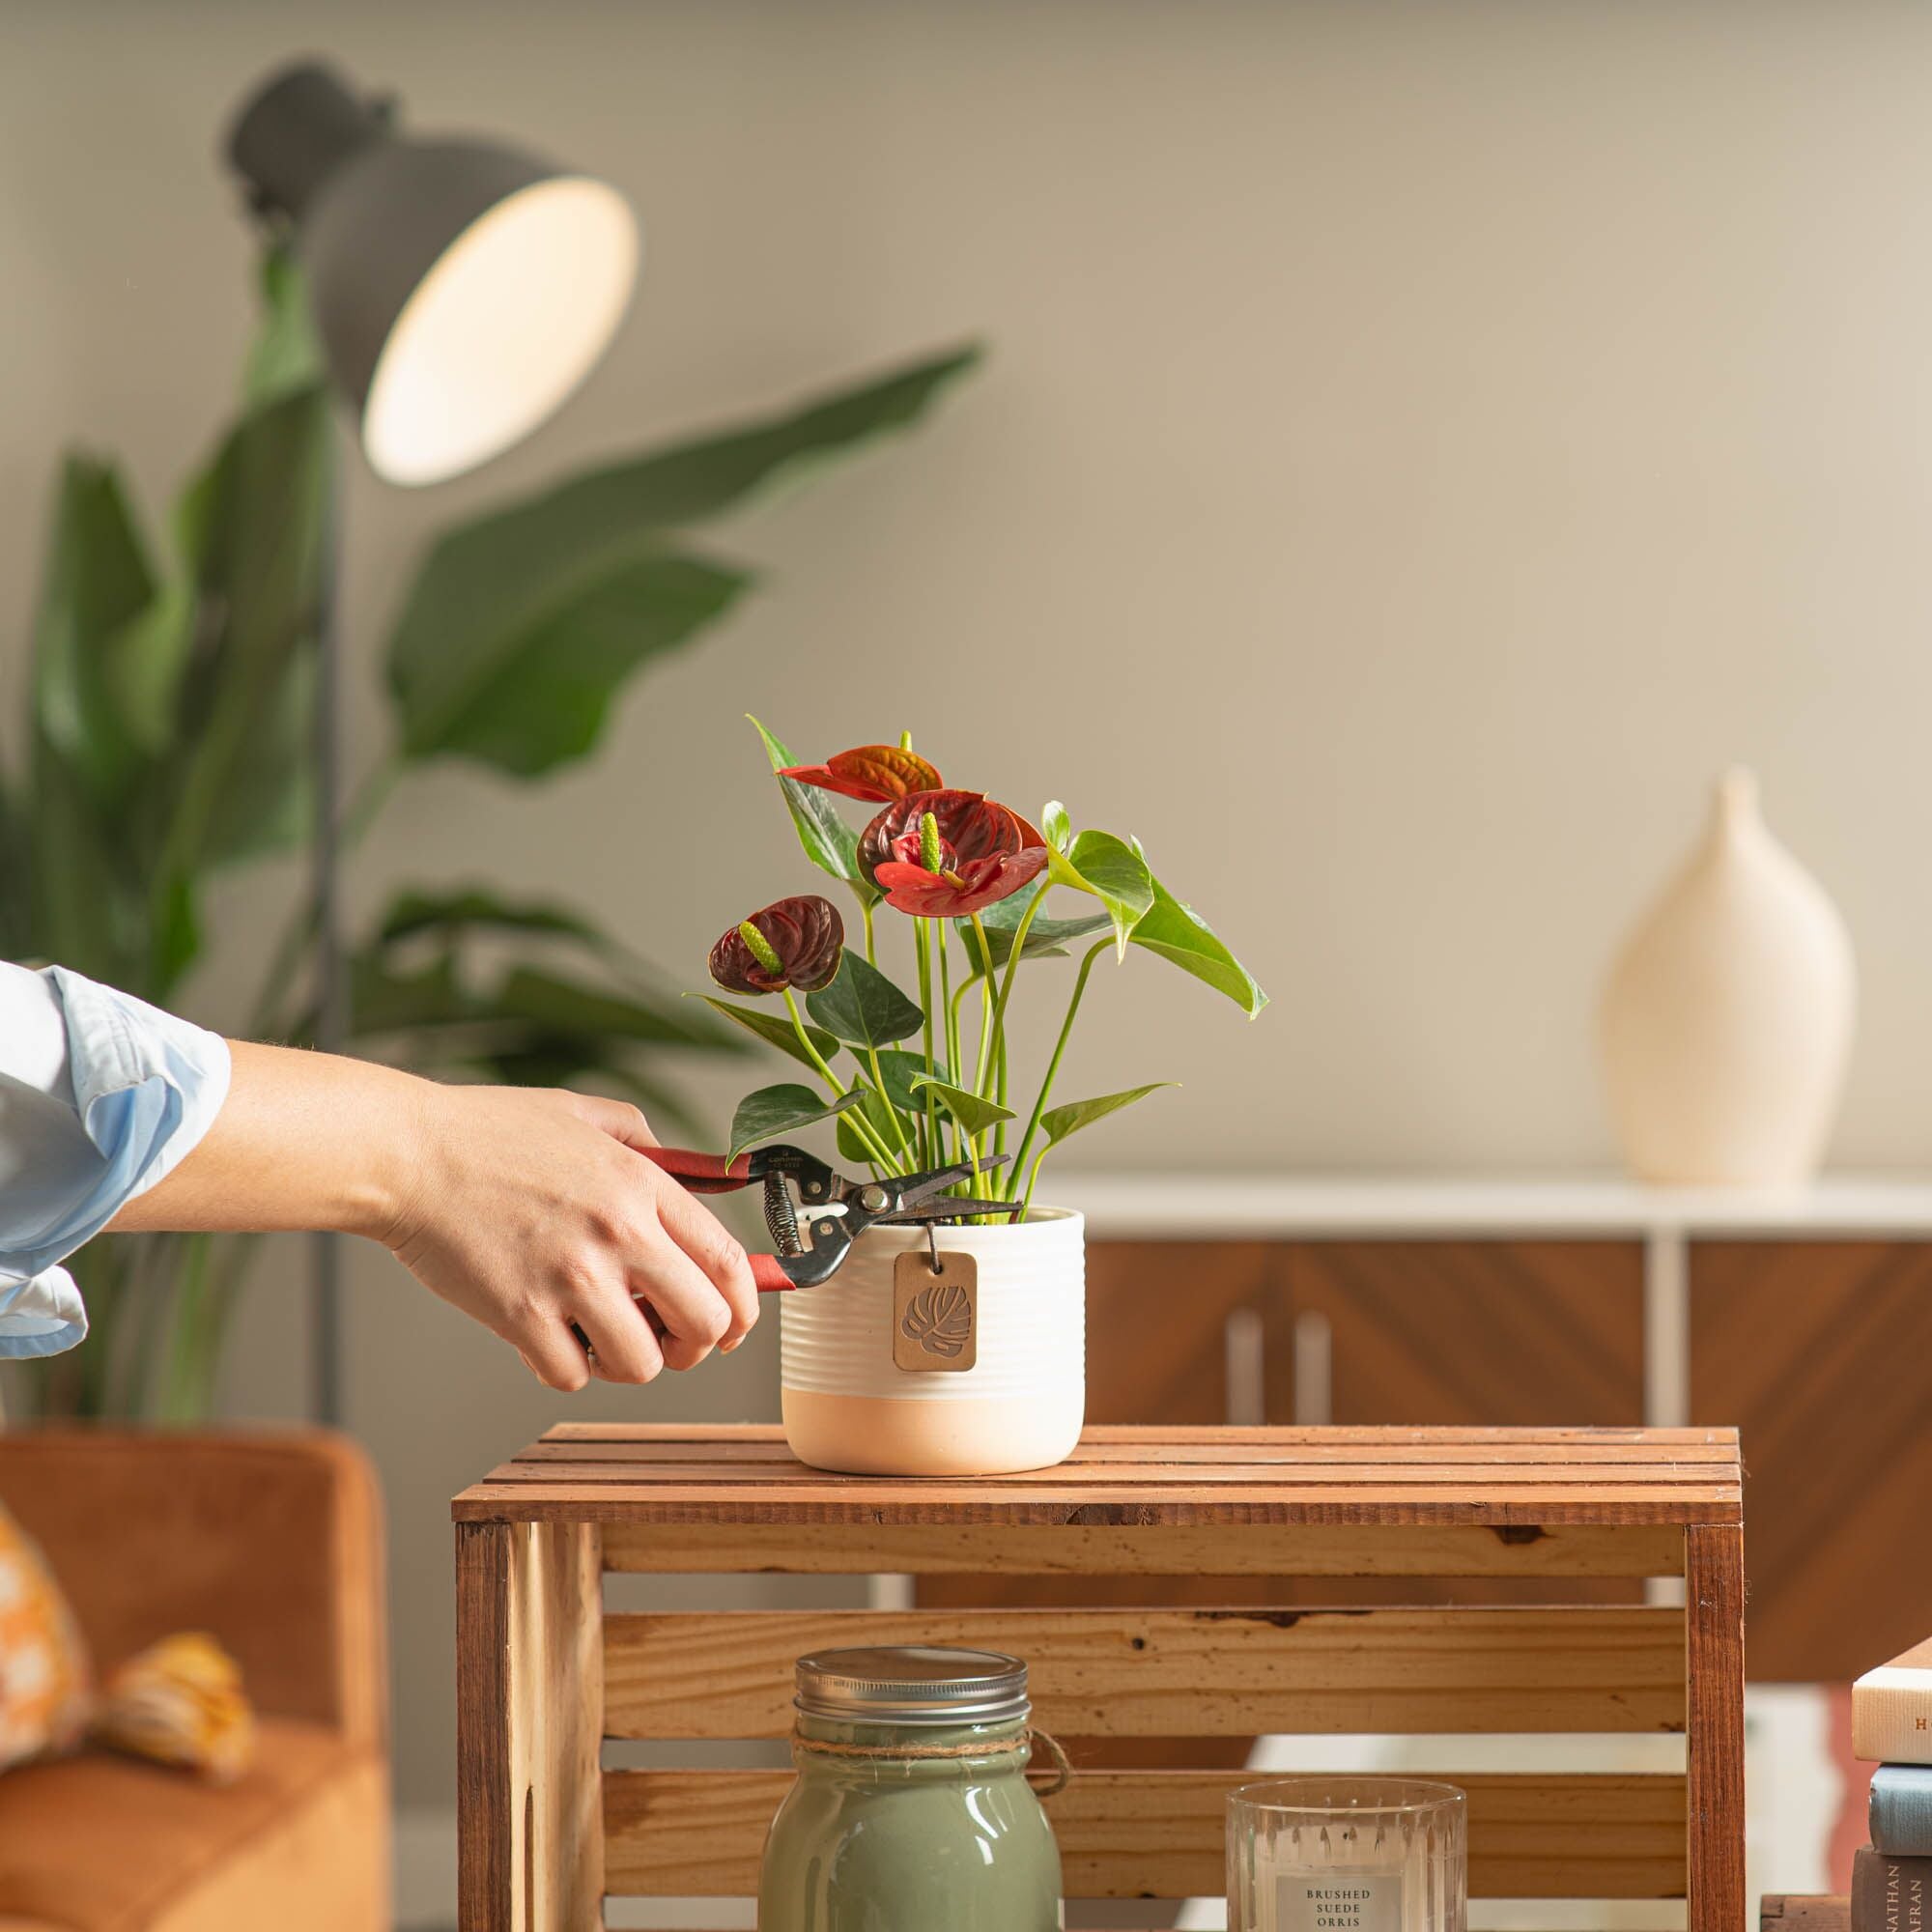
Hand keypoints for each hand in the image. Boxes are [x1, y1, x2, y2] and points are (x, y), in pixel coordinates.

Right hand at [382, 1082, 759, 1390]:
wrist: (408, 1155)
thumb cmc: (487, 1133)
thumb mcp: (584, 1114)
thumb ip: (646, 1142)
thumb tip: (699, 1173)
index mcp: (642, 1184)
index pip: (728, 1262)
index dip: (744, 1307)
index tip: (735, 1324)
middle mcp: (619, 1232)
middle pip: (705, 1321)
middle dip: (697, 1344)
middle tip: (670, 1340)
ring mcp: (571, 1277)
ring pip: (643, 1364)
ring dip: (628, 1361)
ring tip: (601, 1336)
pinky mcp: (521, 1315)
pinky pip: (570, 1377)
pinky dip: (563, 1368)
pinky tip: (547, 1336)